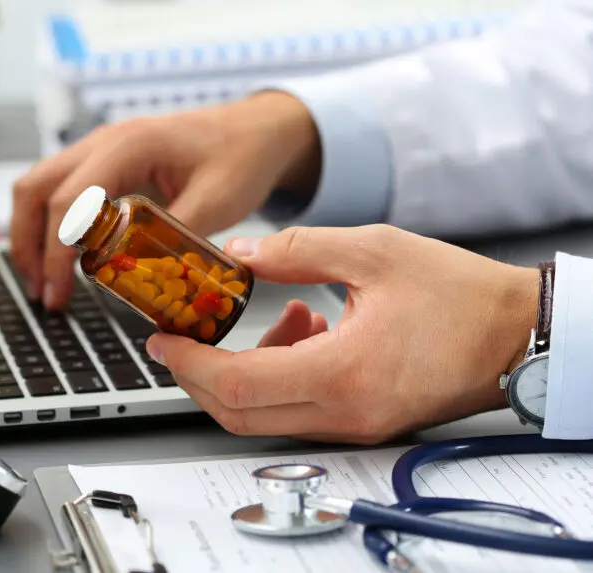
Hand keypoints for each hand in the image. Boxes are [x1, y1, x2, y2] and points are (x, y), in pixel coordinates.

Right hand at [8, 91, 319, 308]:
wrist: (257, 129)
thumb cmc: (241, 156)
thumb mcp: (215, 203)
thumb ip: (175, 239)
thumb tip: (141, 282)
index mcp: (128, 145)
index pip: (68, 201)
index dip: (55, 252)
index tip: (60, 292)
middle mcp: (104, 141)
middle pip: (34, 189)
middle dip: (29, 246)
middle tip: (43, 293)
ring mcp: (101, 148)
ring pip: (38, 186)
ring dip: (32, 235)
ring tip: (45, 282)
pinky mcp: (107, 162)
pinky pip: (60, 189)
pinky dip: (51, 224)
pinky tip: (65, 258)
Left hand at [145, 225, 539, 443]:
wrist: (516, 335)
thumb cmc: (460, 295)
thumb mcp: (373, 251)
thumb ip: (296, 250)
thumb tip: (240, 252)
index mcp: (343, 373)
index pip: (237, 385)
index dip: (189, 364)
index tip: (163, 339)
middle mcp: (345, 412)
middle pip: (239, 412)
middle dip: (200, 374)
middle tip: (185, 336)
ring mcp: (355, 424)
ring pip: (266, 414)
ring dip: (247, 368)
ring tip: (282, 314)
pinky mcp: (363, 421)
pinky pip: (299, 409)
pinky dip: (281, 373)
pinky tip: (305, 329)